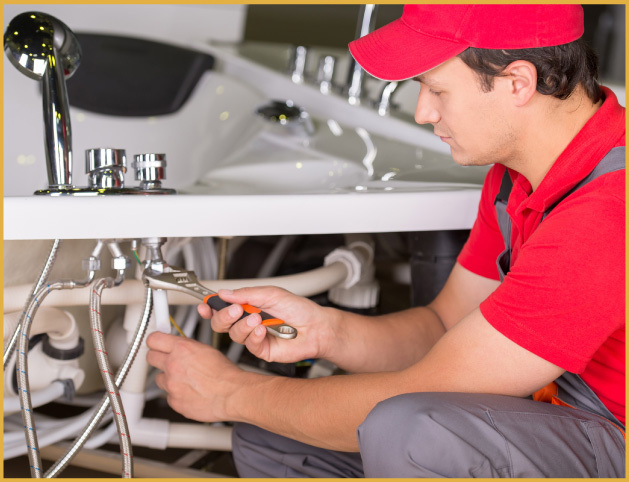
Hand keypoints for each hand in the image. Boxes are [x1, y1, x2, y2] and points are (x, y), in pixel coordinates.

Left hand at [146, 332, 242, 421]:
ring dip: (168, 378)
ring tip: (185, 379)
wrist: (232, 394)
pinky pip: (169, 395)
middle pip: (150, 357)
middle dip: (158, 357)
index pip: (153, 339)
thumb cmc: (225, 374)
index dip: (155, 341)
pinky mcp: (174, 401)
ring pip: (159, 378)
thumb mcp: (206, 350)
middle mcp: (173, 365)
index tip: (156, 343)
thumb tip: (179, 347)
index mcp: (182, 349)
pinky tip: (190, 391)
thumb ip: (187, 347)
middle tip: (166, 359)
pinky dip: (177, 393)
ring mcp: (171, 385)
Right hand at [198, 286, 336, 363]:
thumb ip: (246, 294)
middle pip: (221, 324)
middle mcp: (248, 322)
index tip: (205, 305)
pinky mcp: (262, 350)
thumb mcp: (271, 294)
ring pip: (234, 335)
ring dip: (243, 325)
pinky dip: (254, 337)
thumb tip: (225, 293)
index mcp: (248, 306)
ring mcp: (254, 337)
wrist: (316, 327)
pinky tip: (263, 331)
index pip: (222, 307)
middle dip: (224, 316)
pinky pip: (249, 346)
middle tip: (235, 310)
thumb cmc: (298, 309)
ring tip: (258, 319)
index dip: (210, 307)